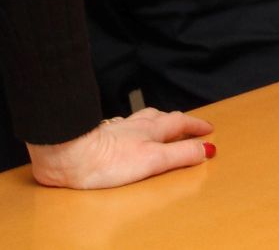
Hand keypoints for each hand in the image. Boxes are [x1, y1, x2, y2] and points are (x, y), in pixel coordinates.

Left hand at [27, 109, 214, 188]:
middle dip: (179, 121)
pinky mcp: (99, 137)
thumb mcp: (153, 160)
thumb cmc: (108, 161)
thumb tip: (206, 149)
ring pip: (142, 119)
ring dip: (157, 120)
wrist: (69, 157)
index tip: (209, 128)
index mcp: (151, 130)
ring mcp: (117, 129)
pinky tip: (124, 131)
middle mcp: (135, 126)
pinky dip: (131, 127)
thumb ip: (180, 154)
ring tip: (162, 122)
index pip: (180, 123)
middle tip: (191, 125)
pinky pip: (122, 126)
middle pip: (162, 117)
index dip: (196, 126)